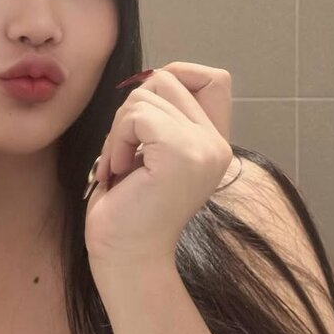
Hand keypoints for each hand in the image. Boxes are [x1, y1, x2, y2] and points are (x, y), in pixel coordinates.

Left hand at [84, 63, 233, 270]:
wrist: (126, 256)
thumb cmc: (127, 207)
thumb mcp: (149, 152)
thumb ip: (161, 117)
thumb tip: (148, 77)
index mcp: (213, 143)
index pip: (213, 78)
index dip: (176, 77)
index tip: (145, 116)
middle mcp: (217, 144)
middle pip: (168, 79)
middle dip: (132, 108)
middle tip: (123, 150)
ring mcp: (203, 148)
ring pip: (146, 95)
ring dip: (119, 129)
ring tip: (120, 167)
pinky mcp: (182, 154)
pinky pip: (137, 116)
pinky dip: (117, 140)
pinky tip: (119, 173)